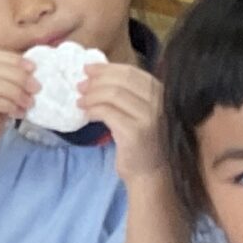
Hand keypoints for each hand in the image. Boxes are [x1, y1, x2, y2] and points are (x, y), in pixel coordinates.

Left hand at [79, 62, 167, 181]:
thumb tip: (97, 75)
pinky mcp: (135, 132)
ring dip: (91, 95)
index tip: (88, 68)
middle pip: (122, 80)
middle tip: (80, 85)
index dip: (107, 68)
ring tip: (80, 101)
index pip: (132, 72)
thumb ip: (128, 95)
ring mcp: (149, 117)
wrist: (150, 174)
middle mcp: (159, 102)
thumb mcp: (139, 113)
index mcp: (162, 94)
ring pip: (113, 94)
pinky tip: (86, 114)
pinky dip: (93, 110)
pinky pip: (107, 112)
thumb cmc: (141, 143)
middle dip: (97, 80)